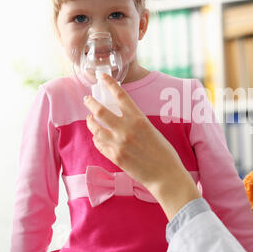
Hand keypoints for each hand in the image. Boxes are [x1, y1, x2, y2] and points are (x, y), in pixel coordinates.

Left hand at [83, 74, 200, 219]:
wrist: (165, 174)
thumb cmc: (163, 152)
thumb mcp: (151, 129)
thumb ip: (135, 121)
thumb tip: (120, 115)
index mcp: (139, 119)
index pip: (120, 95)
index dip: (109, 83)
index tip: (102, 76)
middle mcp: (126, 129)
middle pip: (100, 110)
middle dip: (90, 102)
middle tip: (87, 99)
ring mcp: (118, 143)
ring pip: (95, 127)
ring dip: (90, 121)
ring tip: (91, 120)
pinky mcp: (114, 156)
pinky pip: (98, 143)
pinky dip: (97, 138)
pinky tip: (99, 137)